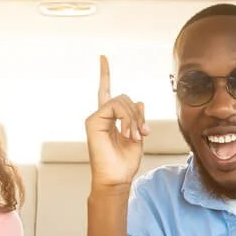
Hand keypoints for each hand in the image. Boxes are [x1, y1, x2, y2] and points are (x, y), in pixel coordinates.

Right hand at [85, 56, 149, 189]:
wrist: (116, 179)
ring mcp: (96, 118)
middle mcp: (101, 116)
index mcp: (110, 119)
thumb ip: (137, 118)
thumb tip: (139, 101)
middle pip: (123, 98)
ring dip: (134, 119)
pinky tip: (129, 134)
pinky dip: (127, 119)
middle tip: (142, 133)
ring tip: (135, 137)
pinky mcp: (93, 122)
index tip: (102, 57)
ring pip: (121, 101)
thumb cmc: (124, 163)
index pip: (107, 92)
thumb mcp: (137, 136)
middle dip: (137, 113)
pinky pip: (115, 107)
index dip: (105, 74)